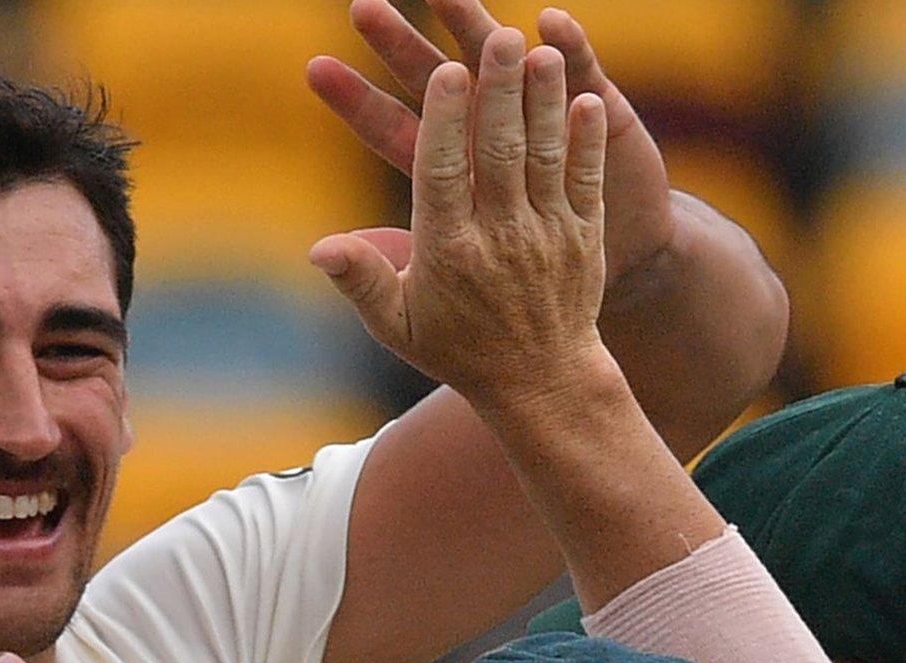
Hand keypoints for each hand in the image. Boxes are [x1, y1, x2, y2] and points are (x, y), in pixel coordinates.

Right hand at [313, 0, 785, 459]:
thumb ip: (362, 280)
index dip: (446, 121)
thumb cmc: (459, 349)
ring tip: (539, 49)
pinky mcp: (584, 236)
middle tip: (498, 37)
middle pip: (499, 152)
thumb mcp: (398, 326)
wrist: (542, 383)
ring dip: (543, 101)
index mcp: (449, 251)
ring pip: (544, 156)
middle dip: (499, 91)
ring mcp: (547, 234)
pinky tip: (587, 96)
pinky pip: (584, 180)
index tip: (446, 72)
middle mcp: (500, 237)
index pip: (444, 173)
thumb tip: (318, 249)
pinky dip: (585, 140)